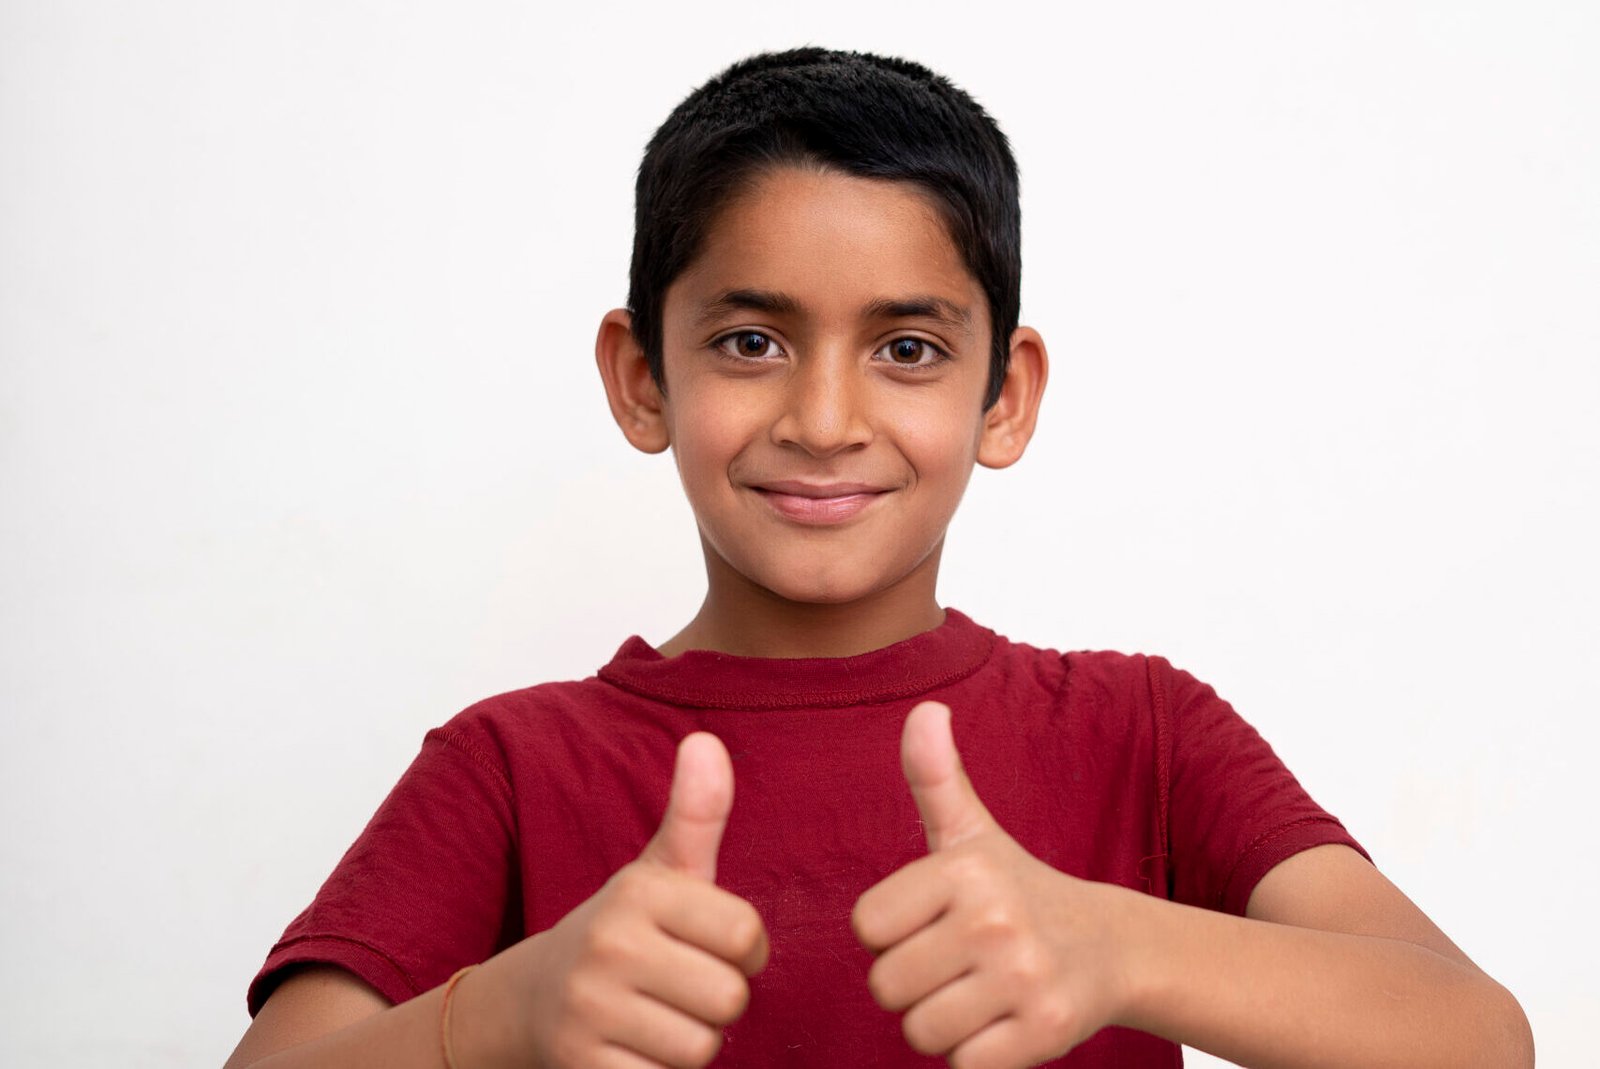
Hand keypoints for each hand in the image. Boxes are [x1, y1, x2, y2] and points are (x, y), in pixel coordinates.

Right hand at [472, 732, 768, 1068]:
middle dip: (718, 1003)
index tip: (712, 947)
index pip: (747, 934)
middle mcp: (609, 943)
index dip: (744, 951)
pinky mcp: (580, 1067)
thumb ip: (696, 814)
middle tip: (680, 988)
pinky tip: (633, 1049)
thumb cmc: (623, 932)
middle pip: (729, 999)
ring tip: (657, 1017)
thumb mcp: (660, 872)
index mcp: (640, 890)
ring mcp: (589, 1008)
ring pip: (700, 1048)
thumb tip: (708, 740)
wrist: (529, 1000)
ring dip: (690, 1043)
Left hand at [851, 702, 1140, 1068]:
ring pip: (920, 1031)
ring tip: (978, 992)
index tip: (929, 922)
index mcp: (964, 868)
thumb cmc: (1018, 890)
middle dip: (913, 985)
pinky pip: (962, 1065)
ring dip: (942, 1023)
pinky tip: (1002, 1021)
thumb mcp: (973, 833)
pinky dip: (976, 1054)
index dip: (890, 934)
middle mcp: (994, 918)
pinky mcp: (1044, 1032)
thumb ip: (935, 777)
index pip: (867, 927)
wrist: (1112, 947)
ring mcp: (1022, 977)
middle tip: (955, 964)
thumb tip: (924, 711)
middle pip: (887, 986)